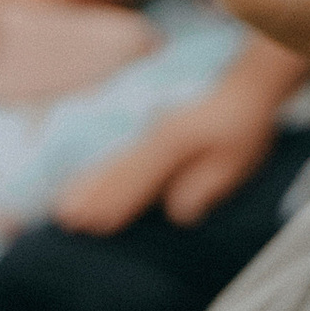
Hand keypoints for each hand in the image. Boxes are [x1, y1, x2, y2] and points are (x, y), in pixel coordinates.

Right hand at [53, 85, 282, 235]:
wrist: (245, 86)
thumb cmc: (243, 125)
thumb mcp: (235, 160)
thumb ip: (205, 185)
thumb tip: (178, 212)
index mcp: (172, 145)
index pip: (137, 181)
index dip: (115, 204)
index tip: (92, 224)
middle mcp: (154, 136)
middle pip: (116, 169)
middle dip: (89, 195)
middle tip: (64, 218)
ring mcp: (150, 129)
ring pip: (113, 160)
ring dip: (87, 182)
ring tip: (65, 202)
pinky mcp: (151, 129)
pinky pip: (119, 152)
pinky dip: (100, 168)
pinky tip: (88, 178)